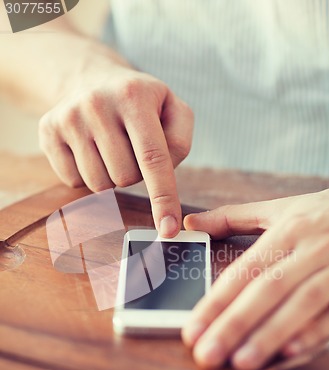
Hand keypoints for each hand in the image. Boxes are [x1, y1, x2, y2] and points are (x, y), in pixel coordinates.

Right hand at [39, 53, 192, 237]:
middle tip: (131, 148)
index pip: (153, 157)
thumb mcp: (171, 108)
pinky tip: (89, 150)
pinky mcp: (48, 132)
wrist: (90, 80)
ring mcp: (68, 118)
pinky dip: (87, 176)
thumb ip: (179, 141)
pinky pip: (73, 182)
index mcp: (134, 95)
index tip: (168, 231)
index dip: (163, 198)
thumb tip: (166, 181)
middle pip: (125, 177)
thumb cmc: (139, 104)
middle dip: (135, 175)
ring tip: (110, 148)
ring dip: (111, 177)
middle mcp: (97, 104)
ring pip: (99, 185)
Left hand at [182, 189, 328, 369]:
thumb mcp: (281, 208)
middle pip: (268, 289)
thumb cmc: (324, 213)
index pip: (245, 270)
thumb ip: (232, 217)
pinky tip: (291, 353)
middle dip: (235, 324)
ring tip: (241, 362)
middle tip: (206, 354)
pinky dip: (315, 332)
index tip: (192, 330)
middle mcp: (312, 249)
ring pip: (301, 303)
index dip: (216, 301)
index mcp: (288, 229)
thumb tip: (190, 224)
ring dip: (271, 334)